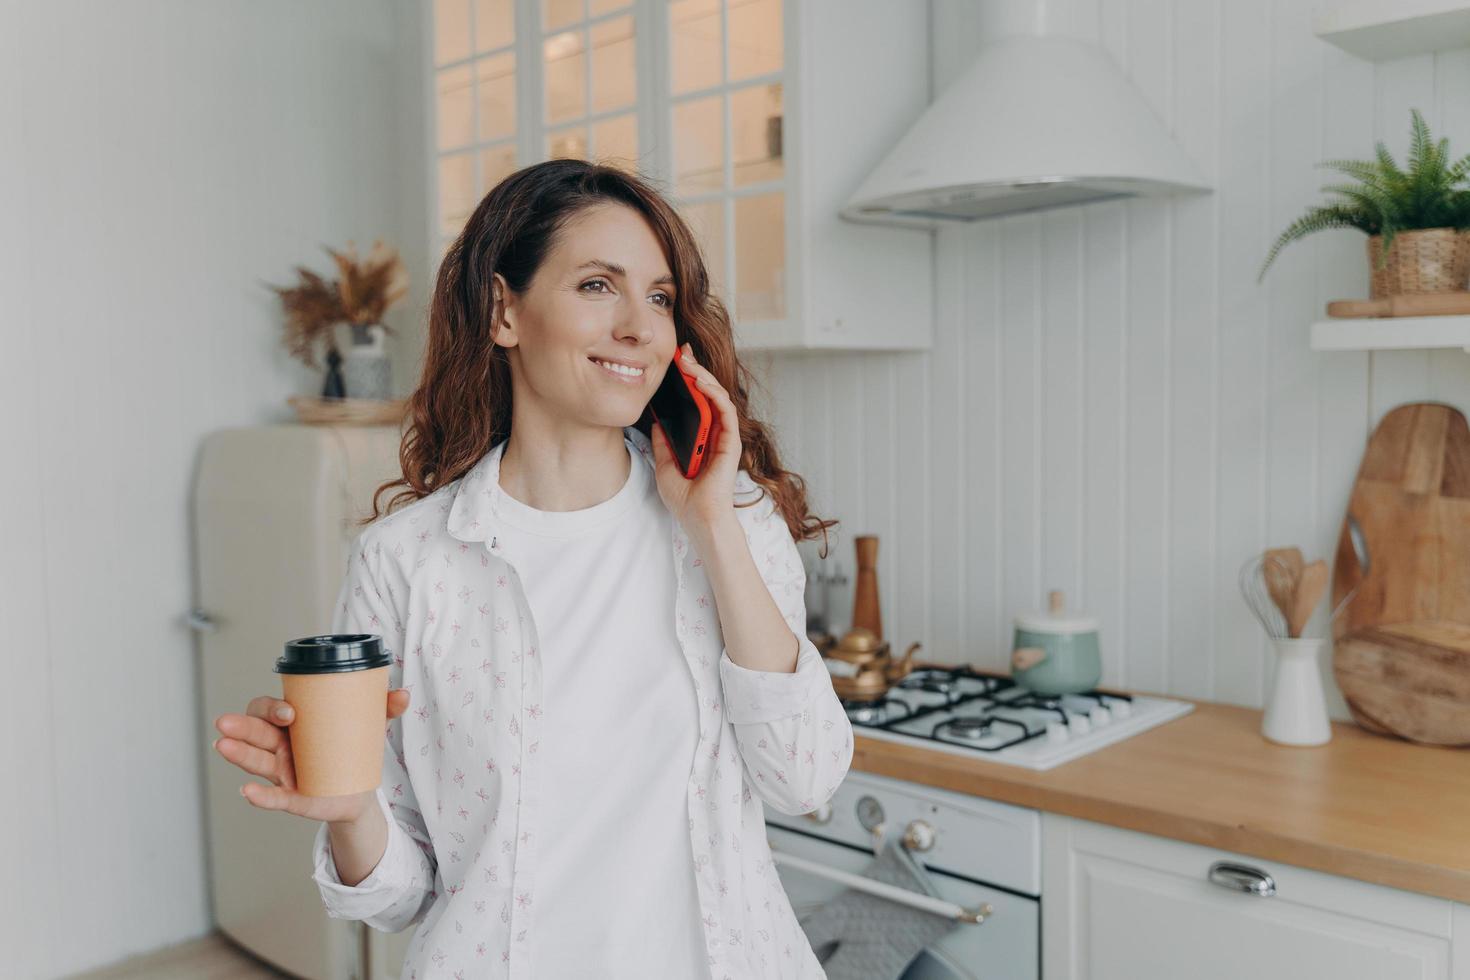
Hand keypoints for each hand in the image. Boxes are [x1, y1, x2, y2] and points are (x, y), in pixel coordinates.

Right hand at [213, 689, 410, 824]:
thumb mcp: (370, 725)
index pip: (271, 709)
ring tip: (222, 745)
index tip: (290, 713)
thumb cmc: (354, 749)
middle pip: (255, 733)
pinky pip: (272, 798)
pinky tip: (247, 793)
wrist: (361, 790)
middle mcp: (281, 746)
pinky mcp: (292, 798)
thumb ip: (384, 708)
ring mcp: (283, 772)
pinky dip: (259, 797)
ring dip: (237, 754)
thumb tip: (404, 694)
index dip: (273, 707)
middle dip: (241, 727)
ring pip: (256, 762)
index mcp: (294, 724)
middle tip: (227, 722)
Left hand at [652, 341, 741, 532]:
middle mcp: (715, 434)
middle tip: (681, 352)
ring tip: (687, 361)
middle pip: (708, 394)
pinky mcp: (731, 441)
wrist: (698, 519)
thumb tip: (656, 421)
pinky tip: (700, 381)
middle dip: (695, 370)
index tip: (674, 362)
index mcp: (701, 438)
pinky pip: (725, 410)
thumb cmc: (685, 499)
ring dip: (703, 376)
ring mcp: (724, 436)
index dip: (688, 381)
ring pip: (718, 397)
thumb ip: (663, 442)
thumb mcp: (664, 464)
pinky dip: (714, 393)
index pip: (697, 402)